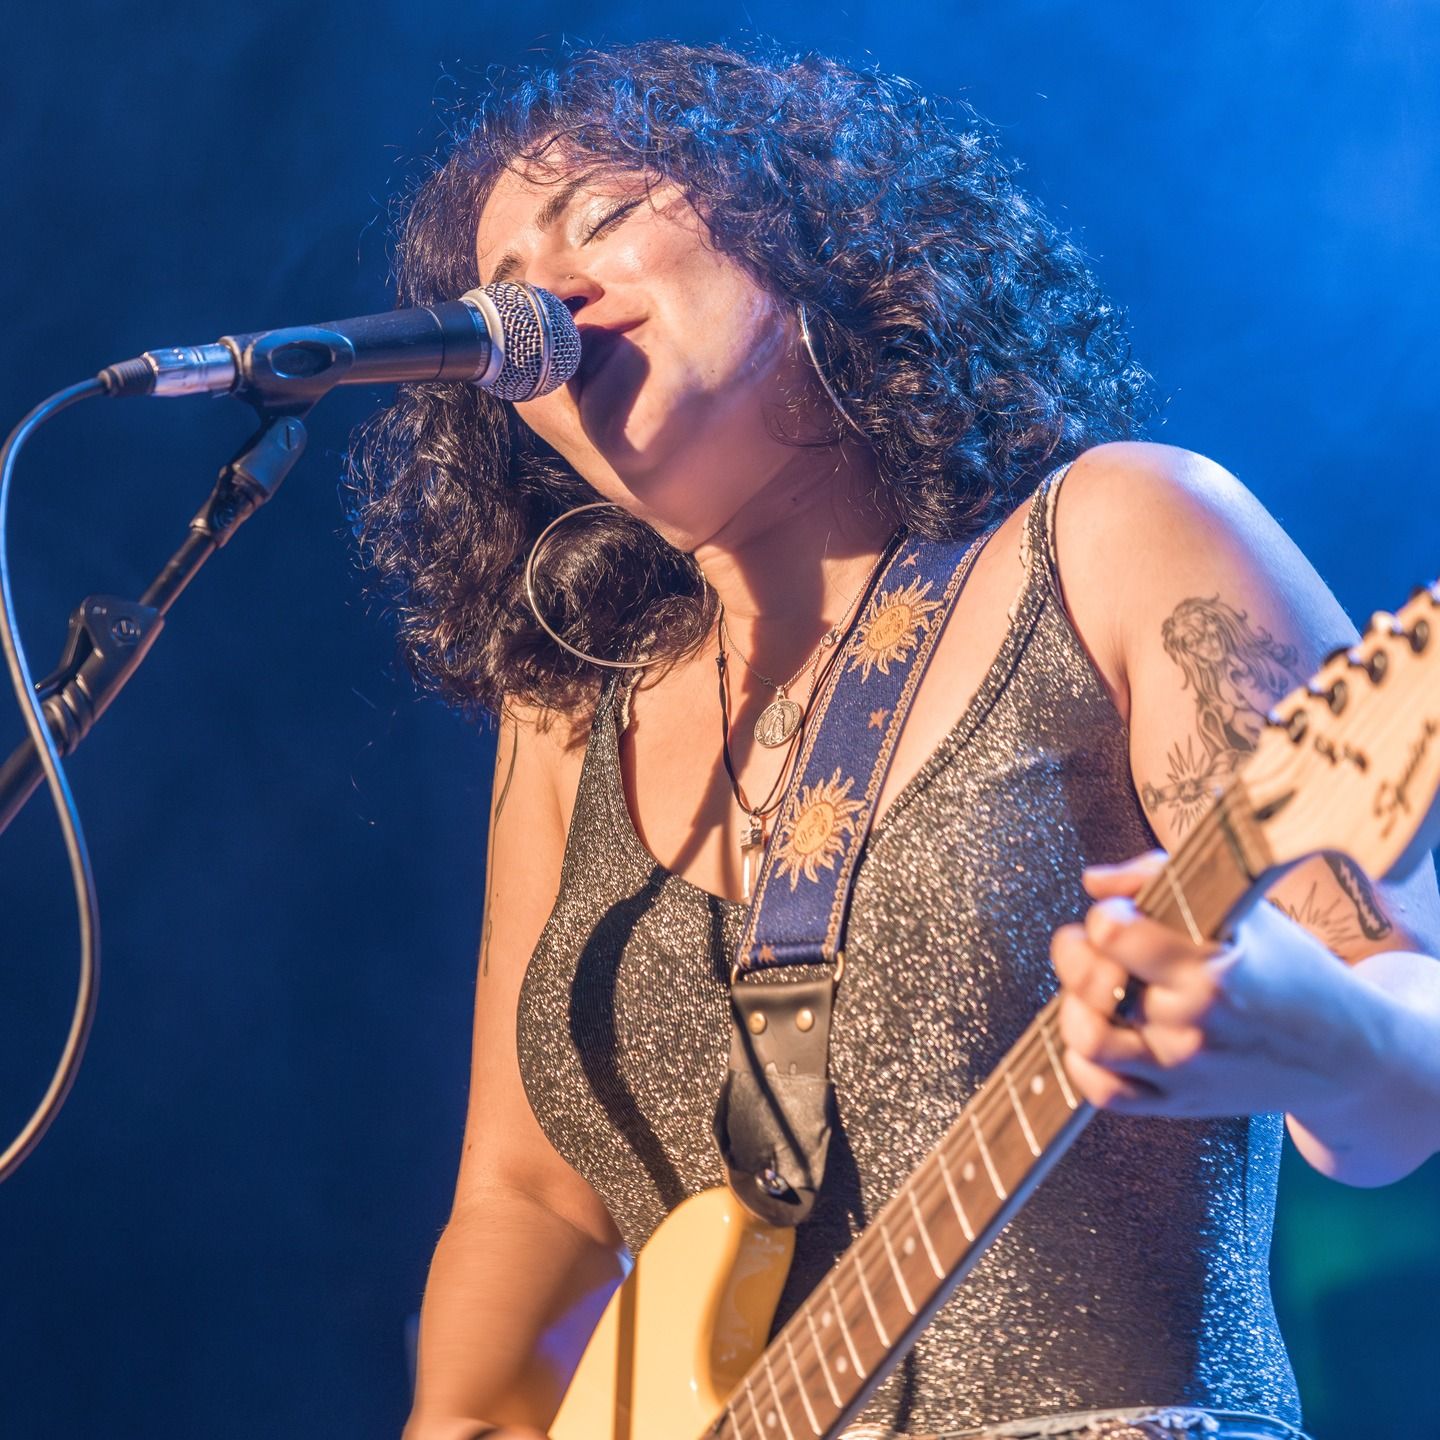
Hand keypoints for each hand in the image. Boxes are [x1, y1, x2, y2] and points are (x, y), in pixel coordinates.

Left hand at [1049, 849, 1370, 1118]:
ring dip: (1074, 1004)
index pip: (1114, 934)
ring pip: (1087, 1039)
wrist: (1348, 1054)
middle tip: (1091, 943)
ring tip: (1093, 986)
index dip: (1106, 915)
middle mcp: (1191, 1024)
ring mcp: (1182, 1070)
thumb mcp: (1242, 909)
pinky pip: (1102, 1091)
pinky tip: (1095, 1029)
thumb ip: (1160, 879)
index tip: (1119, 913)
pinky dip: (1080, 1062)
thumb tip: (1093, 882)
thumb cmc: (1293, 971)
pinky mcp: (1177, 1103)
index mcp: (1210, 970)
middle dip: (1077, 951)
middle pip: (1094, 983)